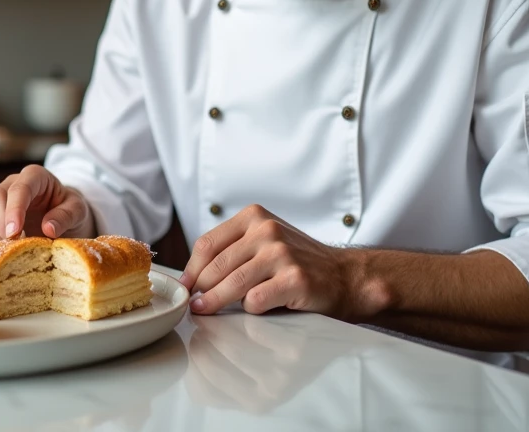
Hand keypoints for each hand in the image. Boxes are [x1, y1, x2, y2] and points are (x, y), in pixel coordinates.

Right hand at [0, 165, 95, 249]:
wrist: (64, 218)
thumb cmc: (69, 209)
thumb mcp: (78, 210)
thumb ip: (66, 216)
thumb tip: (48, 228)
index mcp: (35, 177)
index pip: (19, 188)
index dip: (14, 209)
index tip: (14, 231)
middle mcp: (12, 185)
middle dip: (0, 222)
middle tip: (12, 243)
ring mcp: (0, 203)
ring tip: (12, 250)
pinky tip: (4, 254)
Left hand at [179, 204, 359, 317]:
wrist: (344, 276)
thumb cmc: (298, 262)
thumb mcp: (264, 241)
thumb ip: (232, 250)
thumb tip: (192, 276)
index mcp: (254, 217)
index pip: (208, 244)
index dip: (191, 269)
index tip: (184, 286)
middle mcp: (266, 230)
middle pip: (217, 265)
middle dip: (200, 289)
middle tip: (193, 304)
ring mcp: (281, 253)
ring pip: (232, 283)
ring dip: (214, 302)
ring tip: (204, 311)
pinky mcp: (294, 279)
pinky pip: (255, 300)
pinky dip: (249, 309)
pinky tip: (255, 309)